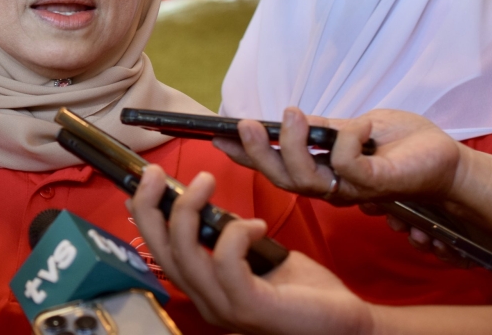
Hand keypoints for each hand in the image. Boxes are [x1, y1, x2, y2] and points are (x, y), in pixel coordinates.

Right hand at [129, 165, 372, 334]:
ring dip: (189, 209)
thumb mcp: (258, 256)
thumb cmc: (305, 292)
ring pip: (186, 255)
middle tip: (157, 172)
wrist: (349, 326)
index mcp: (205, 290)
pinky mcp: (251, 308)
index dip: (144, 218)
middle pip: (162, 253)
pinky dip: (235, 234)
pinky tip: (256, 224)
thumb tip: (209, 207)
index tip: (143, 184)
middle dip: (152, 208)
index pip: (160, 254)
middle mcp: (207, 302)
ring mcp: (226, 308)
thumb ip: (230, 239)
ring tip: (205, 180)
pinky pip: (226, 262)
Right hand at [212, 107, 461, 205]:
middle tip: (244, 125)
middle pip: (281, 179)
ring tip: (291, 114)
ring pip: (306, 179)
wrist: (448, 160)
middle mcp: (331, 186)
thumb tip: (285, 118)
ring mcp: (352, 189)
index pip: (274, 167)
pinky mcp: (375, 183)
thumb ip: (322, 128)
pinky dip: (347, 139)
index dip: (245, 156)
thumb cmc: (404, 144)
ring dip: (292, 146)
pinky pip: (347, 166)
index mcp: (321, 172)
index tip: (217, 137)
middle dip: (257, 153)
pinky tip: (358, 125)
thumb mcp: (353, 126)